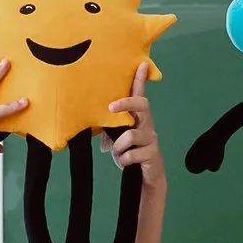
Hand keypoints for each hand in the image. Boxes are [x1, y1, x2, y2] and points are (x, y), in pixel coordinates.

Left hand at [107, 66, 163, 187]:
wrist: (146, 177)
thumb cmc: (130, 152)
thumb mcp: (118, 137)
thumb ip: (110, 126)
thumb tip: (89, 117)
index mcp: (138, 118)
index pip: (140, 95)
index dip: (141, 80)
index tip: (141, 64)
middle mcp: (147, 124)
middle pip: (142, 105)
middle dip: (125, 103)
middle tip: (111, 107)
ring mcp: (151, 138)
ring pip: (129, 136)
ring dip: (118, 148)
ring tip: (119, 154)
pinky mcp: (152, 153)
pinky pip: (130, 154)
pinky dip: (122, 160)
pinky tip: (126, 163)